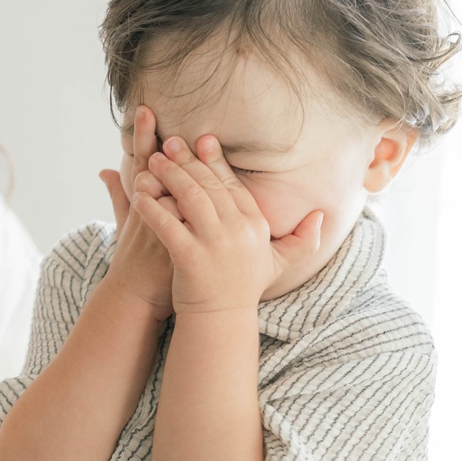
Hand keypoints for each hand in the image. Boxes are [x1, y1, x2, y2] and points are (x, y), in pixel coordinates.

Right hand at [99, 106, 173, 319]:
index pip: (143, 162)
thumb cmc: (136, 260)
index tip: (146, 108)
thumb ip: (118, 195)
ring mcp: (159, 224)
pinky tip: (187, 182)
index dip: (144, 136)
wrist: (137, 299)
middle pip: (149, 167)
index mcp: (144, 201)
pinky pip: (175, 220)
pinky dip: (178, 204)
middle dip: (148, 140)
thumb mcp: (125, 225)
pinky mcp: (170, 243)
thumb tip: (104, 170)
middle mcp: (149, 208)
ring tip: (167, 138)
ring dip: (163, 166)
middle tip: (148, 109)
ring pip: (162, 190)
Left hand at [134, 136, 324, 312]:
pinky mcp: (190, 256)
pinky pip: (168, 224)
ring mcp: (214, 243)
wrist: (221, 320)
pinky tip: (138, 193)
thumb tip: (322, 215)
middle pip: (209, 185)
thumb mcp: (280, 263)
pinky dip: (152, 206)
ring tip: (152, 161)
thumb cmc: (244, 288)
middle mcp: (237, 230)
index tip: (203, 139)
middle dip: (188, 161)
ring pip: (190, 198)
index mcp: (254, 224)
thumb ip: (302, 239)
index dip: (216, 161)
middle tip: (169, 142)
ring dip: (169, 176)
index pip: (233, 185)